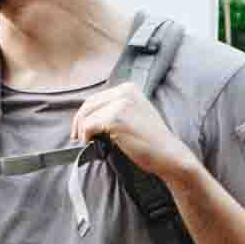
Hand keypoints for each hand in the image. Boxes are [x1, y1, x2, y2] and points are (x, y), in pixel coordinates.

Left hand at [69, 81, 191, 180]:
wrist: (168, 155)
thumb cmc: (151, 141)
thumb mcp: (134, 115)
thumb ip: (115, 109)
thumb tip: (88, 115)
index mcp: (129, 88)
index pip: (96, 98)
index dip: (85, 114)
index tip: (80, 129)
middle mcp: (125, 91)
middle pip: (89, 104)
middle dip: (79, 122)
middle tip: (76, 138)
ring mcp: (121, 104)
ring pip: (86, 116)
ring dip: (82, 131)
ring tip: (87, 143)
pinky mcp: (115, 118)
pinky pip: (88, 126)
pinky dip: (86, 137)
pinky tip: (92, 145)